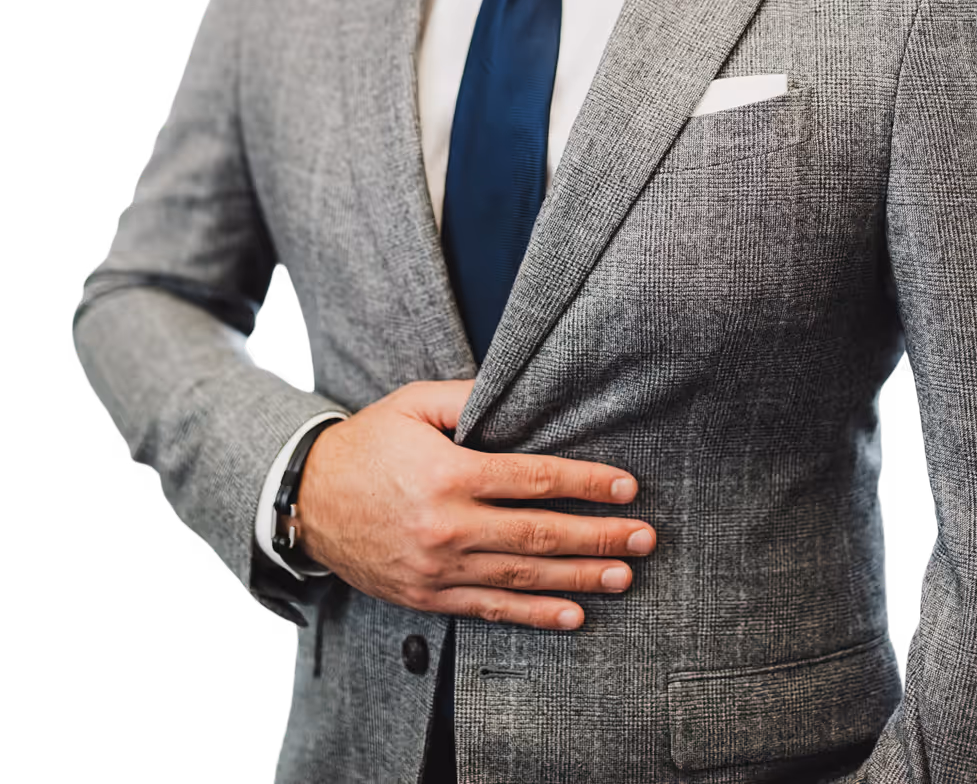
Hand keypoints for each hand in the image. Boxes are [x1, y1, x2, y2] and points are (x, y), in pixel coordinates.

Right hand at [293, 379, 656, 630]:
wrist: (304, 500)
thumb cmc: (366, 444)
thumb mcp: (411, 404)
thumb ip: (466, 396)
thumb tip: (516, 387)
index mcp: (449, 474)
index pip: (534, 480)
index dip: (586, 485)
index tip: (627, 488)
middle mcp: (447, 527)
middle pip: (539, 535)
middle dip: (598, 536)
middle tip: (645, 538)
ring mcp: (438, 569)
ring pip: (522, 579)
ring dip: (579, 578)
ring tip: (624, 575)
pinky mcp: (427, 598)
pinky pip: (490, 611)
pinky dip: (534, 616)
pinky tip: (574, 615)